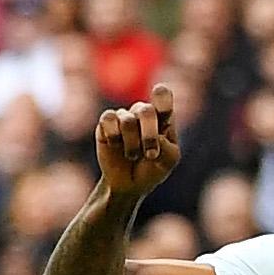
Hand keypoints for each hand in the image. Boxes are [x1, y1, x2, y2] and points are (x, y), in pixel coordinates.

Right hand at [96, 84, 180, 199]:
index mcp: (162, 118)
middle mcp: (143, 113)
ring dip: (132, 144)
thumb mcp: (167, 162)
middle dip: (149, 135)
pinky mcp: (105, 122)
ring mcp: (124, 116)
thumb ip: (168, 148)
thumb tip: (155, 136)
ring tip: (132, 156)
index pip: (162, 97)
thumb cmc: (152, 169)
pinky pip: (109, 119)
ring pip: (128, 120)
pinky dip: (114, 137)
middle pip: (146, 110)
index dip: (161, 95)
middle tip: (150, 155)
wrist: (129, 183)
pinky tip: (115, 146)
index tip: (159, 91)